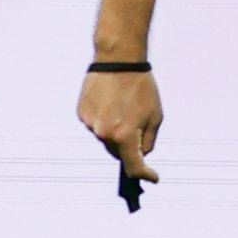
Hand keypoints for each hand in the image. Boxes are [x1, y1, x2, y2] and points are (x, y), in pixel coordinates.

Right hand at [79, 64, 163, 194]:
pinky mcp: (82, 113)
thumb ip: (148, 141)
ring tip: (122, 108)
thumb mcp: (155, 116)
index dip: (145, 174)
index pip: (133, 166)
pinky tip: (110, 103)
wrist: (118, 59)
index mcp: (124, 135)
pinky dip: (103, 120)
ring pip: (105, 139)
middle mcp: (104, 133)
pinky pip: (95, 125)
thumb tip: (141, 155)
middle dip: (128, 146)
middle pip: (117, 152)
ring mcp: (90, 124)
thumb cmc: (141, 86)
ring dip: (114, 131)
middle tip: (136, 127)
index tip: (152, 177)